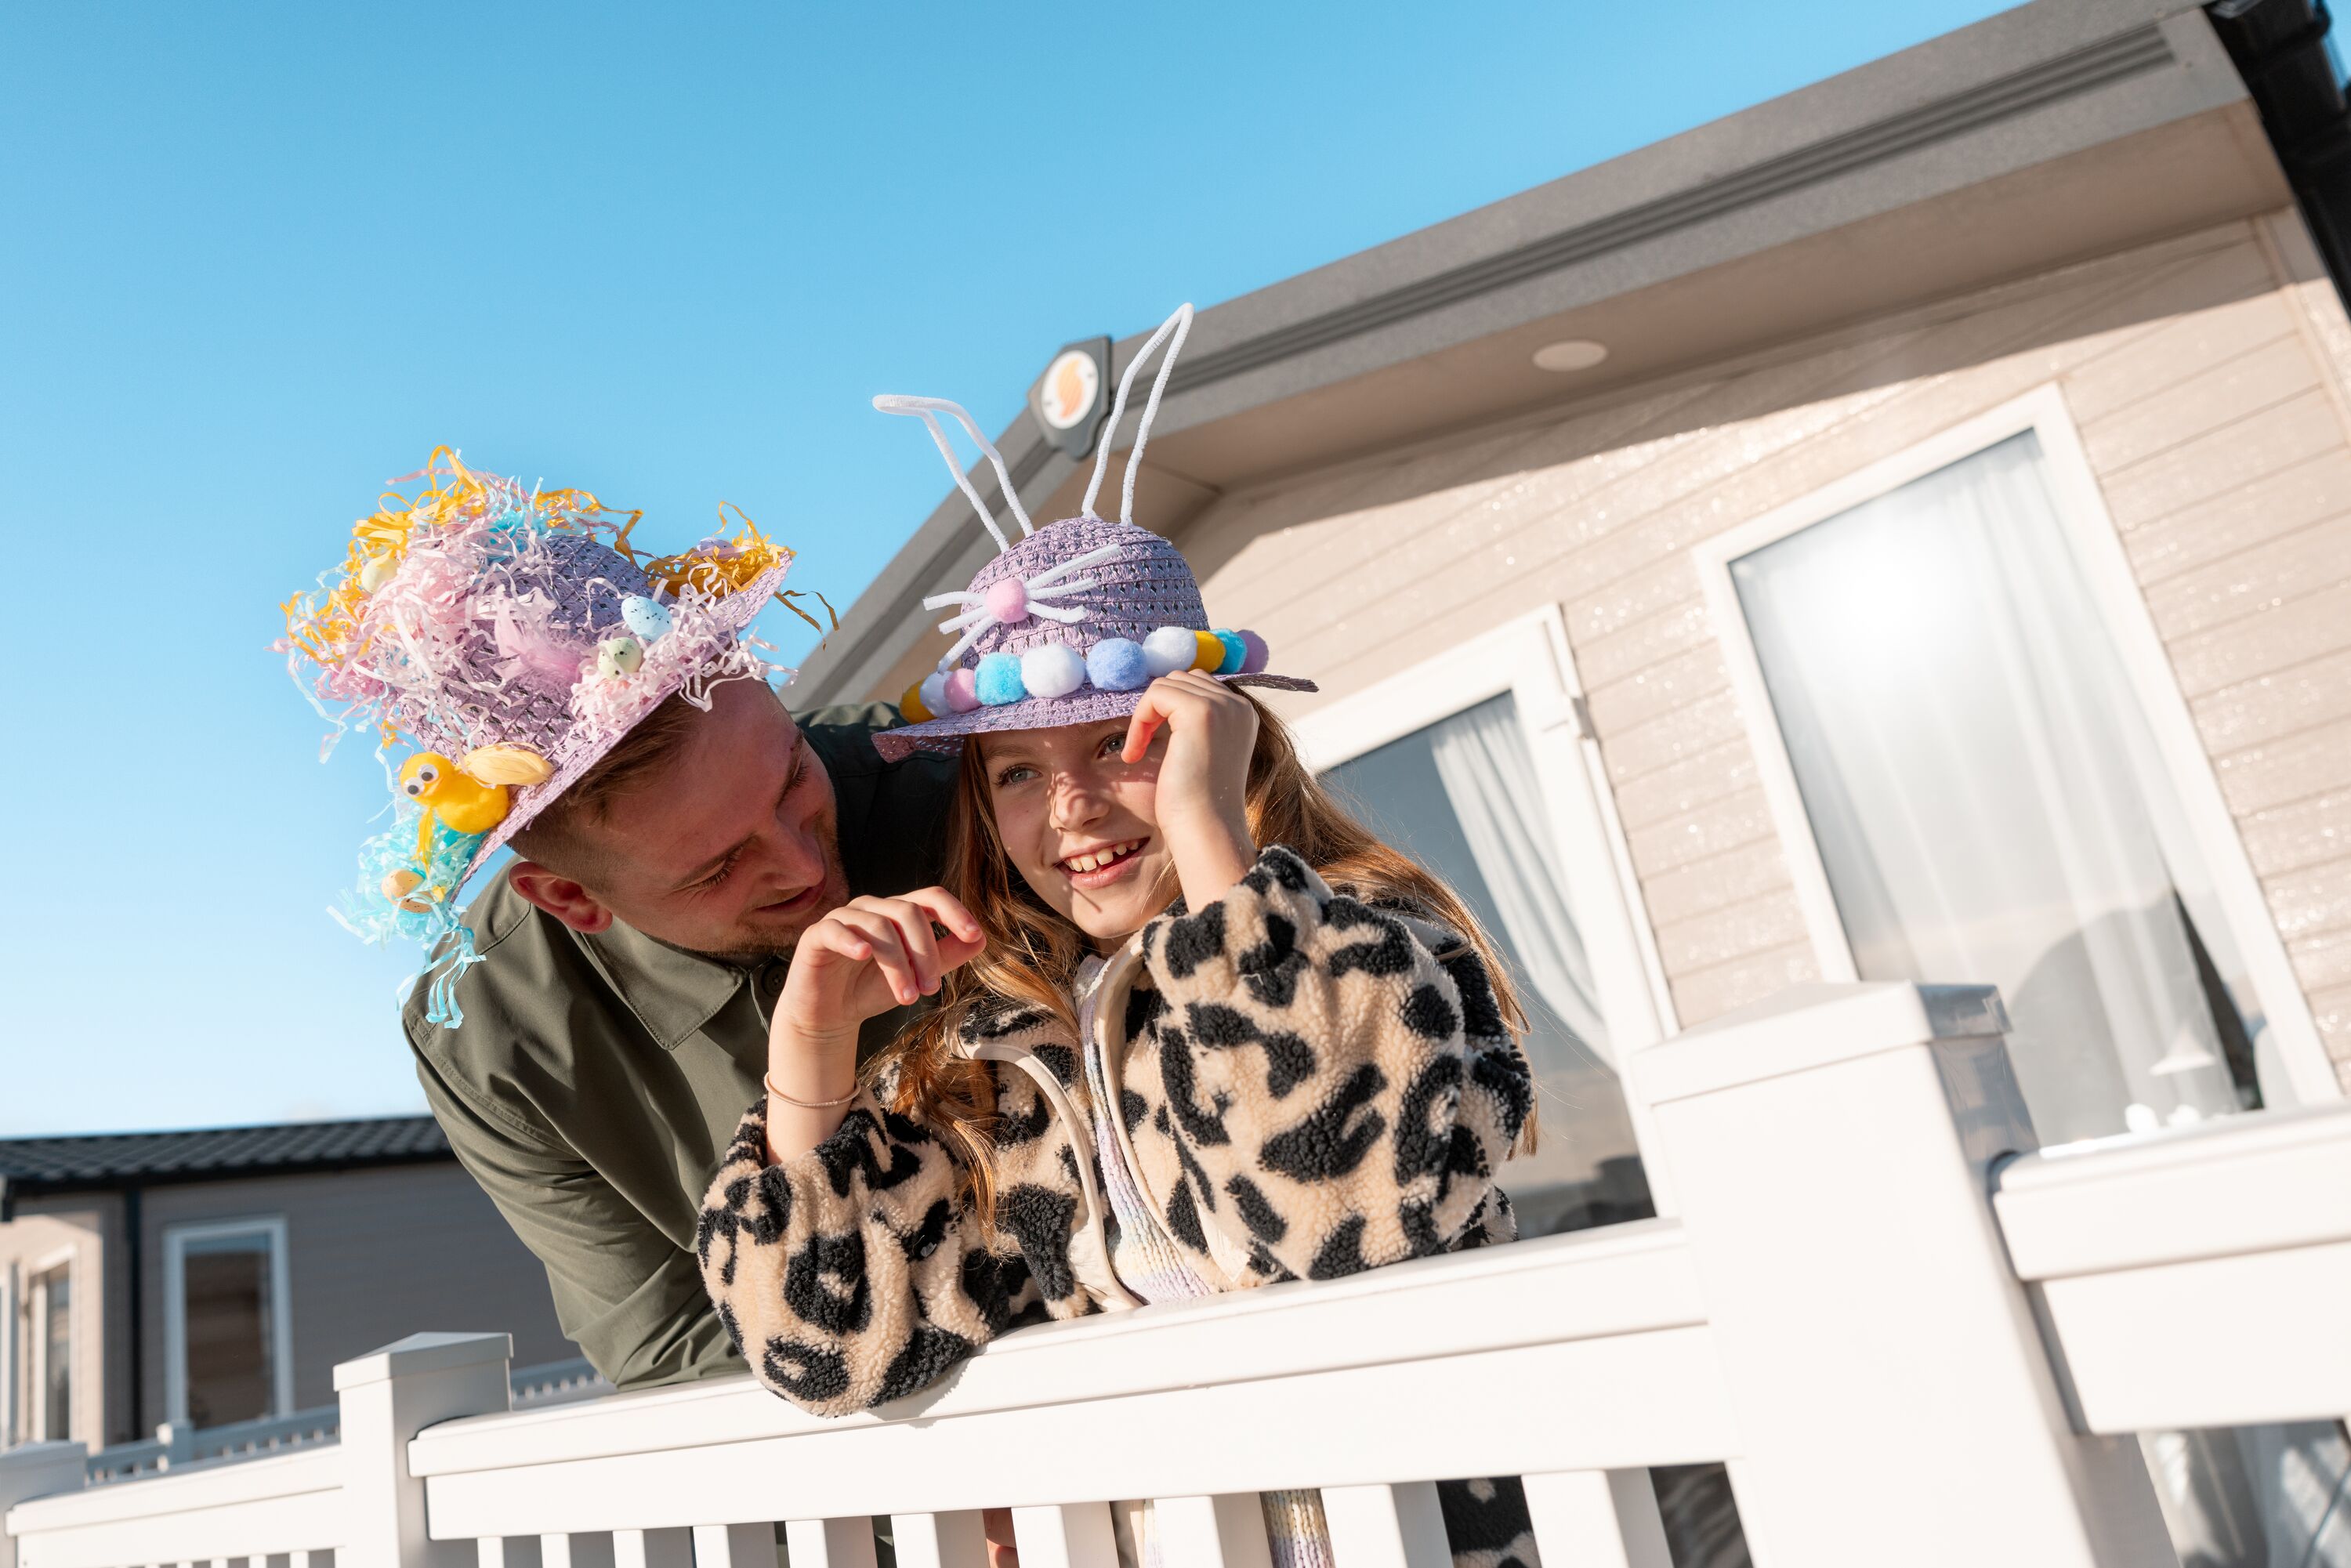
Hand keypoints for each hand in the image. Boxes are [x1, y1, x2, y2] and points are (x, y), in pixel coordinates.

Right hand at [763, 889, 982, 1163]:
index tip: (973, 935)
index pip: (930, 897)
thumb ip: (947, 955)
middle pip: (908, 912)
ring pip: (879, 926)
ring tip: (908, 998)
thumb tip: (981, 939)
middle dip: (926, 952)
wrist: (829, 1016)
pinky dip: (851, 939)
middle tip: (932, 989)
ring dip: (899, 964)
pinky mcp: (816, 936)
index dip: (954, 911)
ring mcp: (843, 918)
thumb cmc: (872, 989)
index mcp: (898, 912)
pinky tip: (864, 954)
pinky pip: (835, 928)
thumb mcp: (917, 975)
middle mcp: (872, 908)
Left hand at [1123, 670, 1257, 908]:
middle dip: (1156, 708)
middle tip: (1141, 745)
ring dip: (1145, 715)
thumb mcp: (1199, 754)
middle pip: (1182, 679)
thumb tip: (1161, 698)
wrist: (1206, 829)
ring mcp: (1223, 706)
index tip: (1154, 741)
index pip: (1199, 686)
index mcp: (1243, 715)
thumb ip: (1192, 725)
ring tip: (1137, 750)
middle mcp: (1238, 705)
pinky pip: (1156, 694)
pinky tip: (1135, 752)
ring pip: (1167, 683)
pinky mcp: (1200, 711)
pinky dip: (1139, 720)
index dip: (1168, 708)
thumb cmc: (1197, 804)